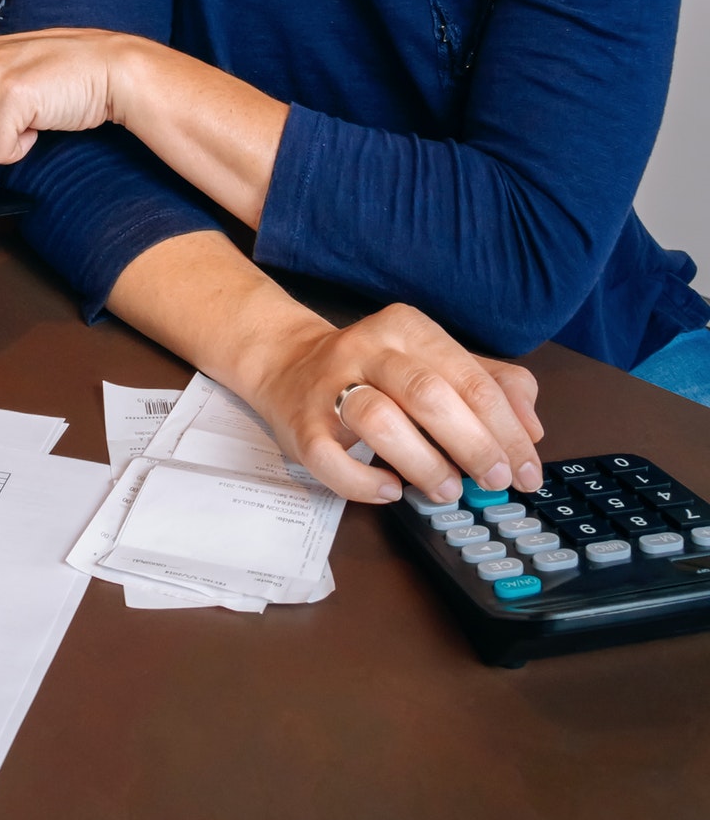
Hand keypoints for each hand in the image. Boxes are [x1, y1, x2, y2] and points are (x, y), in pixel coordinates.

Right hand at [233, 299, 541, 504]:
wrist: (288, 365)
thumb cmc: (374, 371)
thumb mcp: (433, 362)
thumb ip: (488, 384)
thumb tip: (532, 428)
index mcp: (407, 328)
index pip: (468, 377)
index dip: (506, 429)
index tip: (527, 470)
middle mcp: (367, 349)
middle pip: (429, 394)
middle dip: (473, 444)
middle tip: (495, 481)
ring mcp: (330, 386)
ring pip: (381, 420)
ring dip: (424, 463)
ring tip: (448, 490)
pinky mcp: (302, 425)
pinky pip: (332, 459)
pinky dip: (364, 482)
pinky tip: (390, 491)